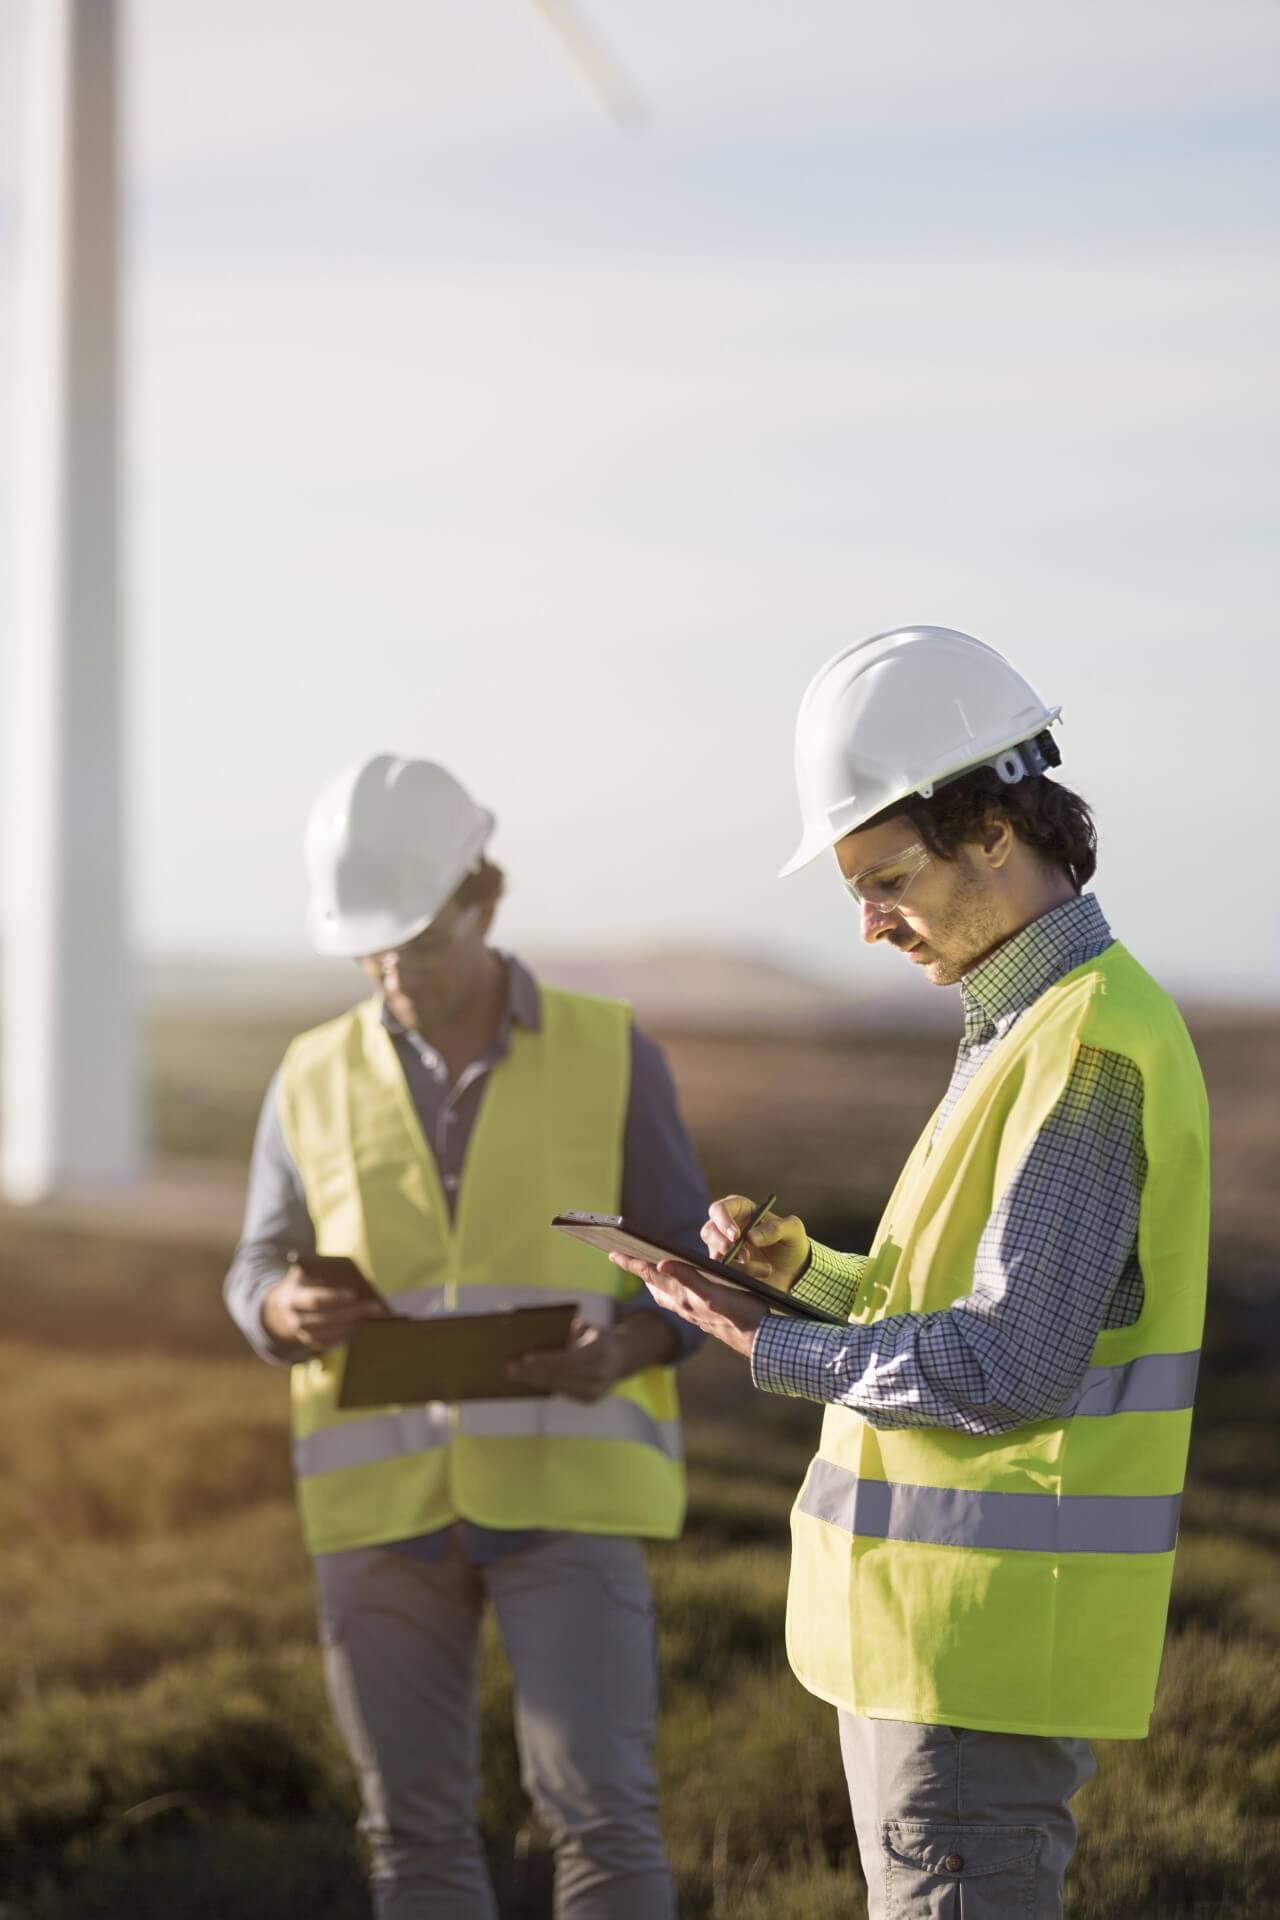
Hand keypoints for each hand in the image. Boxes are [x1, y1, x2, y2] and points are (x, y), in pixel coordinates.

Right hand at [261, 1262, 390, 1351]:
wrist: (280, 1308)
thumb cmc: (302, 1284)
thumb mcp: (304, 1274)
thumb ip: (319, 1272)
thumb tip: (348, 1274)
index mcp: (293, 1298)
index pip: (315, 1300)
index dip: (334, 1298)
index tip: (354, 1293)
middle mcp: (295, 1319)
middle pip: (326, 1319)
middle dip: (353, 1313)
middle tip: (376, 1306)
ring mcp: (302, 1334)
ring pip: (330, 1333)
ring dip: (353, 1325)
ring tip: (373, 1316)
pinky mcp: (310, 1342)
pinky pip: (330, 1342)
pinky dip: (347, 1335)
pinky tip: (362, 1326)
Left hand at [508, 1319, 627, 1402]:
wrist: (622, 1356)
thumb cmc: (597, 1337)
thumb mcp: (586, 1328)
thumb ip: (566, 1332)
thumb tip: (534, 1334)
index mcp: (599, 1350)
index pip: (567, 1359)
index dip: (545, 1360)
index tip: (525, 1358)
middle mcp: (600, 1373)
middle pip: (559, 1375)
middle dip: (532, 1372)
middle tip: (510, 1368)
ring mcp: (597, 1390)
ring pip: (559, 1386)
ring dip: (535, 1381)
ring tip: (515, 1374)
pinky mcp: (591, 1399)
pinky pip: (564, 1392)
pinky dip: (547, 1385)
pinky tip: (532, 1380)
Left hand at [608, 1253, 766, 1359]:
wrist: (760, 1340)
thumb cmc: (742, 1314)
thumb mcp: (715, 1293)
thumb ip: (689, 1278)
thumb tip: (661, 1263)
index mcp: (683, 1295)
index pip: (650, 1274)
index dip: (631, 1262)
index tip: (613, 1252)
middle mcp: (683, 1304)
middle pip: (652, 1283)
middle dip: (637, 1269)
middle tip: (622, 1256)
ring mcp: (691, 1311)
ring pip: (663, 1293)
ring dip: (651, 1279)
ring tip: (643, 1269)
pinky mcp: (701, 1315)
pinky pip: (675, 1300)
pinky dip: (667, 1289)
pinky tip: (674, 1289)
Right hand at [702, 1194, 809, 1290]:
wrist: (795, 1271)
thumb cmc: (791, 1242)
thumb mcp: (793, 1229)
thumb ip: (776, 1227)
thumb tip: (751, 1236)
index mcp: (740, 1211)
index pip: (720, 1209)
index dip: (723, 1220)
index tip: (736, 1236)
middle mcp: (727, 1230)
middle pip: (709, 1232)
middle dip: (723, 1245)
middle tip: (745, 1256)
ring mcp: (724, 1252)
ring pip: (715, 1256)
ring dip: (737, 1265)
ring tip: (766, 1269)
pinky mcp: (726, 1272)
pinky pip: (722, 1276)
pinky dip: (740, 1278)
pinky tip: (760, 1278)